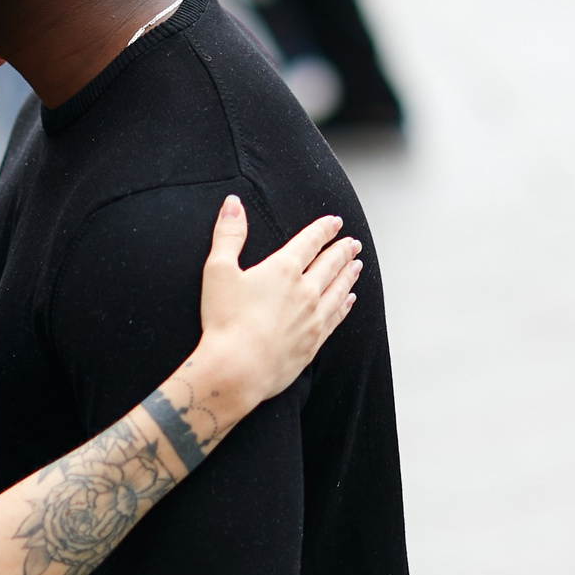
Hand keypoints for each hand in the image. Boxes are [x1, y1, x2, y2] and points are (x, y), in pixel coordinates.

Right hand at [188, 196, 361, 407]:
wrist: (237, 370)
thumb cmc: (224, 321)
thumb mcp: (218, 270)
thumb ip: (228, 235)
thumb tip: (234, 204)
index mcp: (283, 269)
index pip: (310, 242)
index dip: (323, 229)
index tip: (335, 222)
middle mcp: (305, 291)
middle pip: (331, 264)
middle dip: (343, 250)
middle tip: (353, 243)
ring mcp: (313, 318)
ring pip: (339, 289)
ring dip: (349, 275)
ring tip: (357, 265)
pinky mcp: (314, 342)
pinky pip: (337, 317)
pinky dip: (345, 305)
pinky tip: (349, 301)